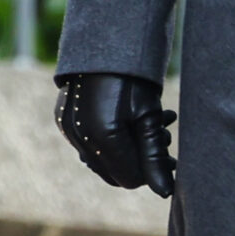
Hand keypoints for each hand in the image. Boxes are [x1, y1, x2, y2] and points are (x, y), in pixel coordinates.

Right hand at [55, 71, 175, 196]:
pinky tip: (128, 120)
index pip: (131, 178)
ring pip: (102, 159)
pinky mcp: (65, 120)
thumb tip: (165, 193)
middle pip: (115, 172)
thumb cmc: (134, 78)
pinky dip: (110, 139)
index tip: (170, 154)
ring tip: (151, 126)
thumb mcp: (149, 117)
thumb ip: (155, 158)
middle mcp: (80, 138)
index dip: (152, 171)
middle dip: (140, 161)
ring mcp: (69, 130)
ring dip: (127, 150)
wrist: (105, 42)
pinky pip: (89, 144)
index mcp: (102, 138)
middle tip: (163, 139)